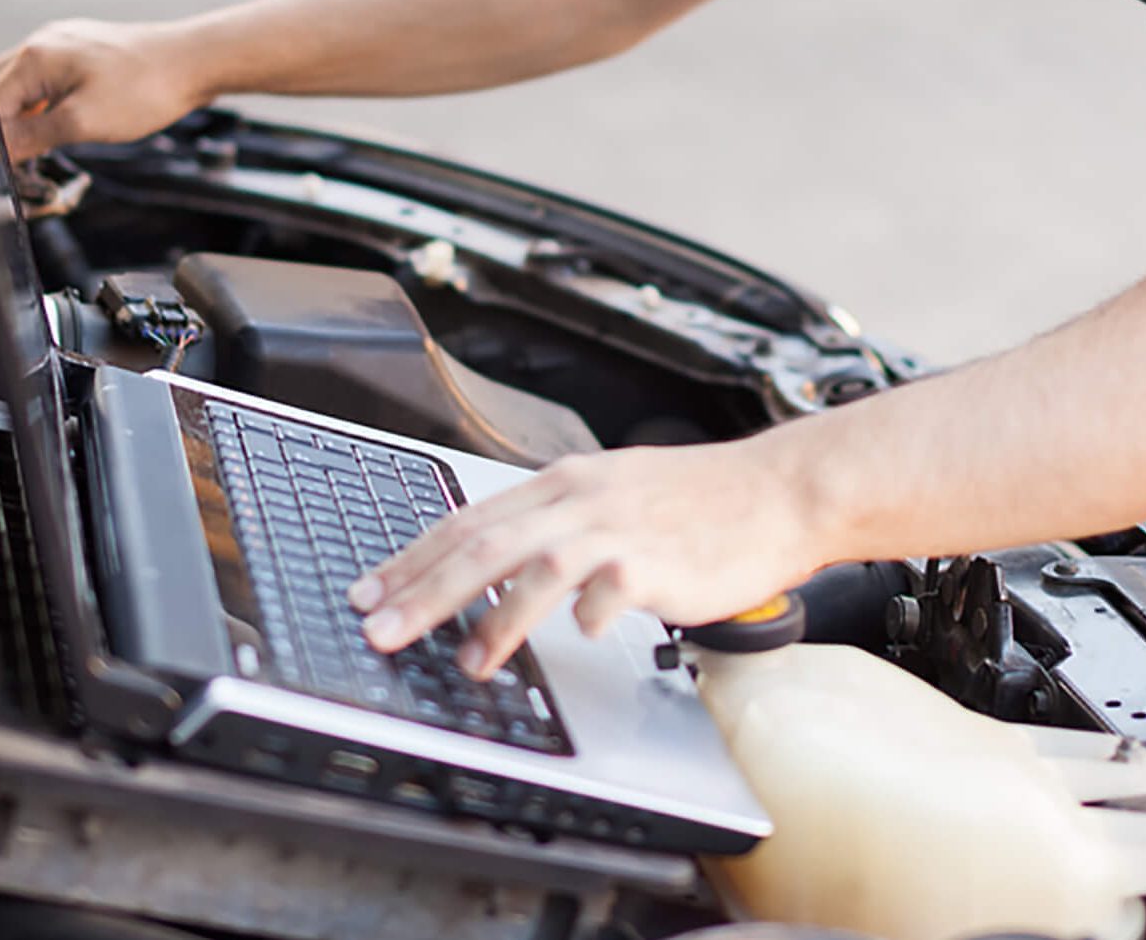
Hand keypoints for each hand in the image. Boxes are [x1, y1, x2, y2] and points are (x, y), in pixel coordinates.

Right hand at [0, 17, 205, 158]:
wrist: (195, 61)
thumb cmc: (147, 88)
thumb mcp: (83, 122)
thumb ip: (30, 136)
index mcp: (34, 57)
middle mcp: (41, 44)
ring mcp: (61, 45)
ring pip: (17, 87)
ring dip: (12, 121)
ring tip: (15, 156)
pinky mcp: (80, 53)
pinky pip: (42, 82)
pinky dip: (37, 108)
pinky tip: (45, 131)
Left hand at [346, 437, 823, 678]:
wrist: (776, 491)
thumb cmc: (699, 501)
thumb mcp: (611, 494)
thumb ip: (552, 523)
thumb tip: (490, 558)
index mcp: (563, 484)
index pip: (468, 521)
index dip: (411, 559)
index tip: (369, 591)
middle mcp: (580, 501)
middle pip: (481, 545)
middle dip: (421, 592)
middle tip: (378, 629)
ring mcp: (617, 531)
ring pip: (532, 569)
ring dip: (490, 620)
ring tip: (465, 662)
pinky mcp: (655, 563)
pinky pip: (606, 594)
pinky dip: (582, 617)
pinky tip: (574, 639)